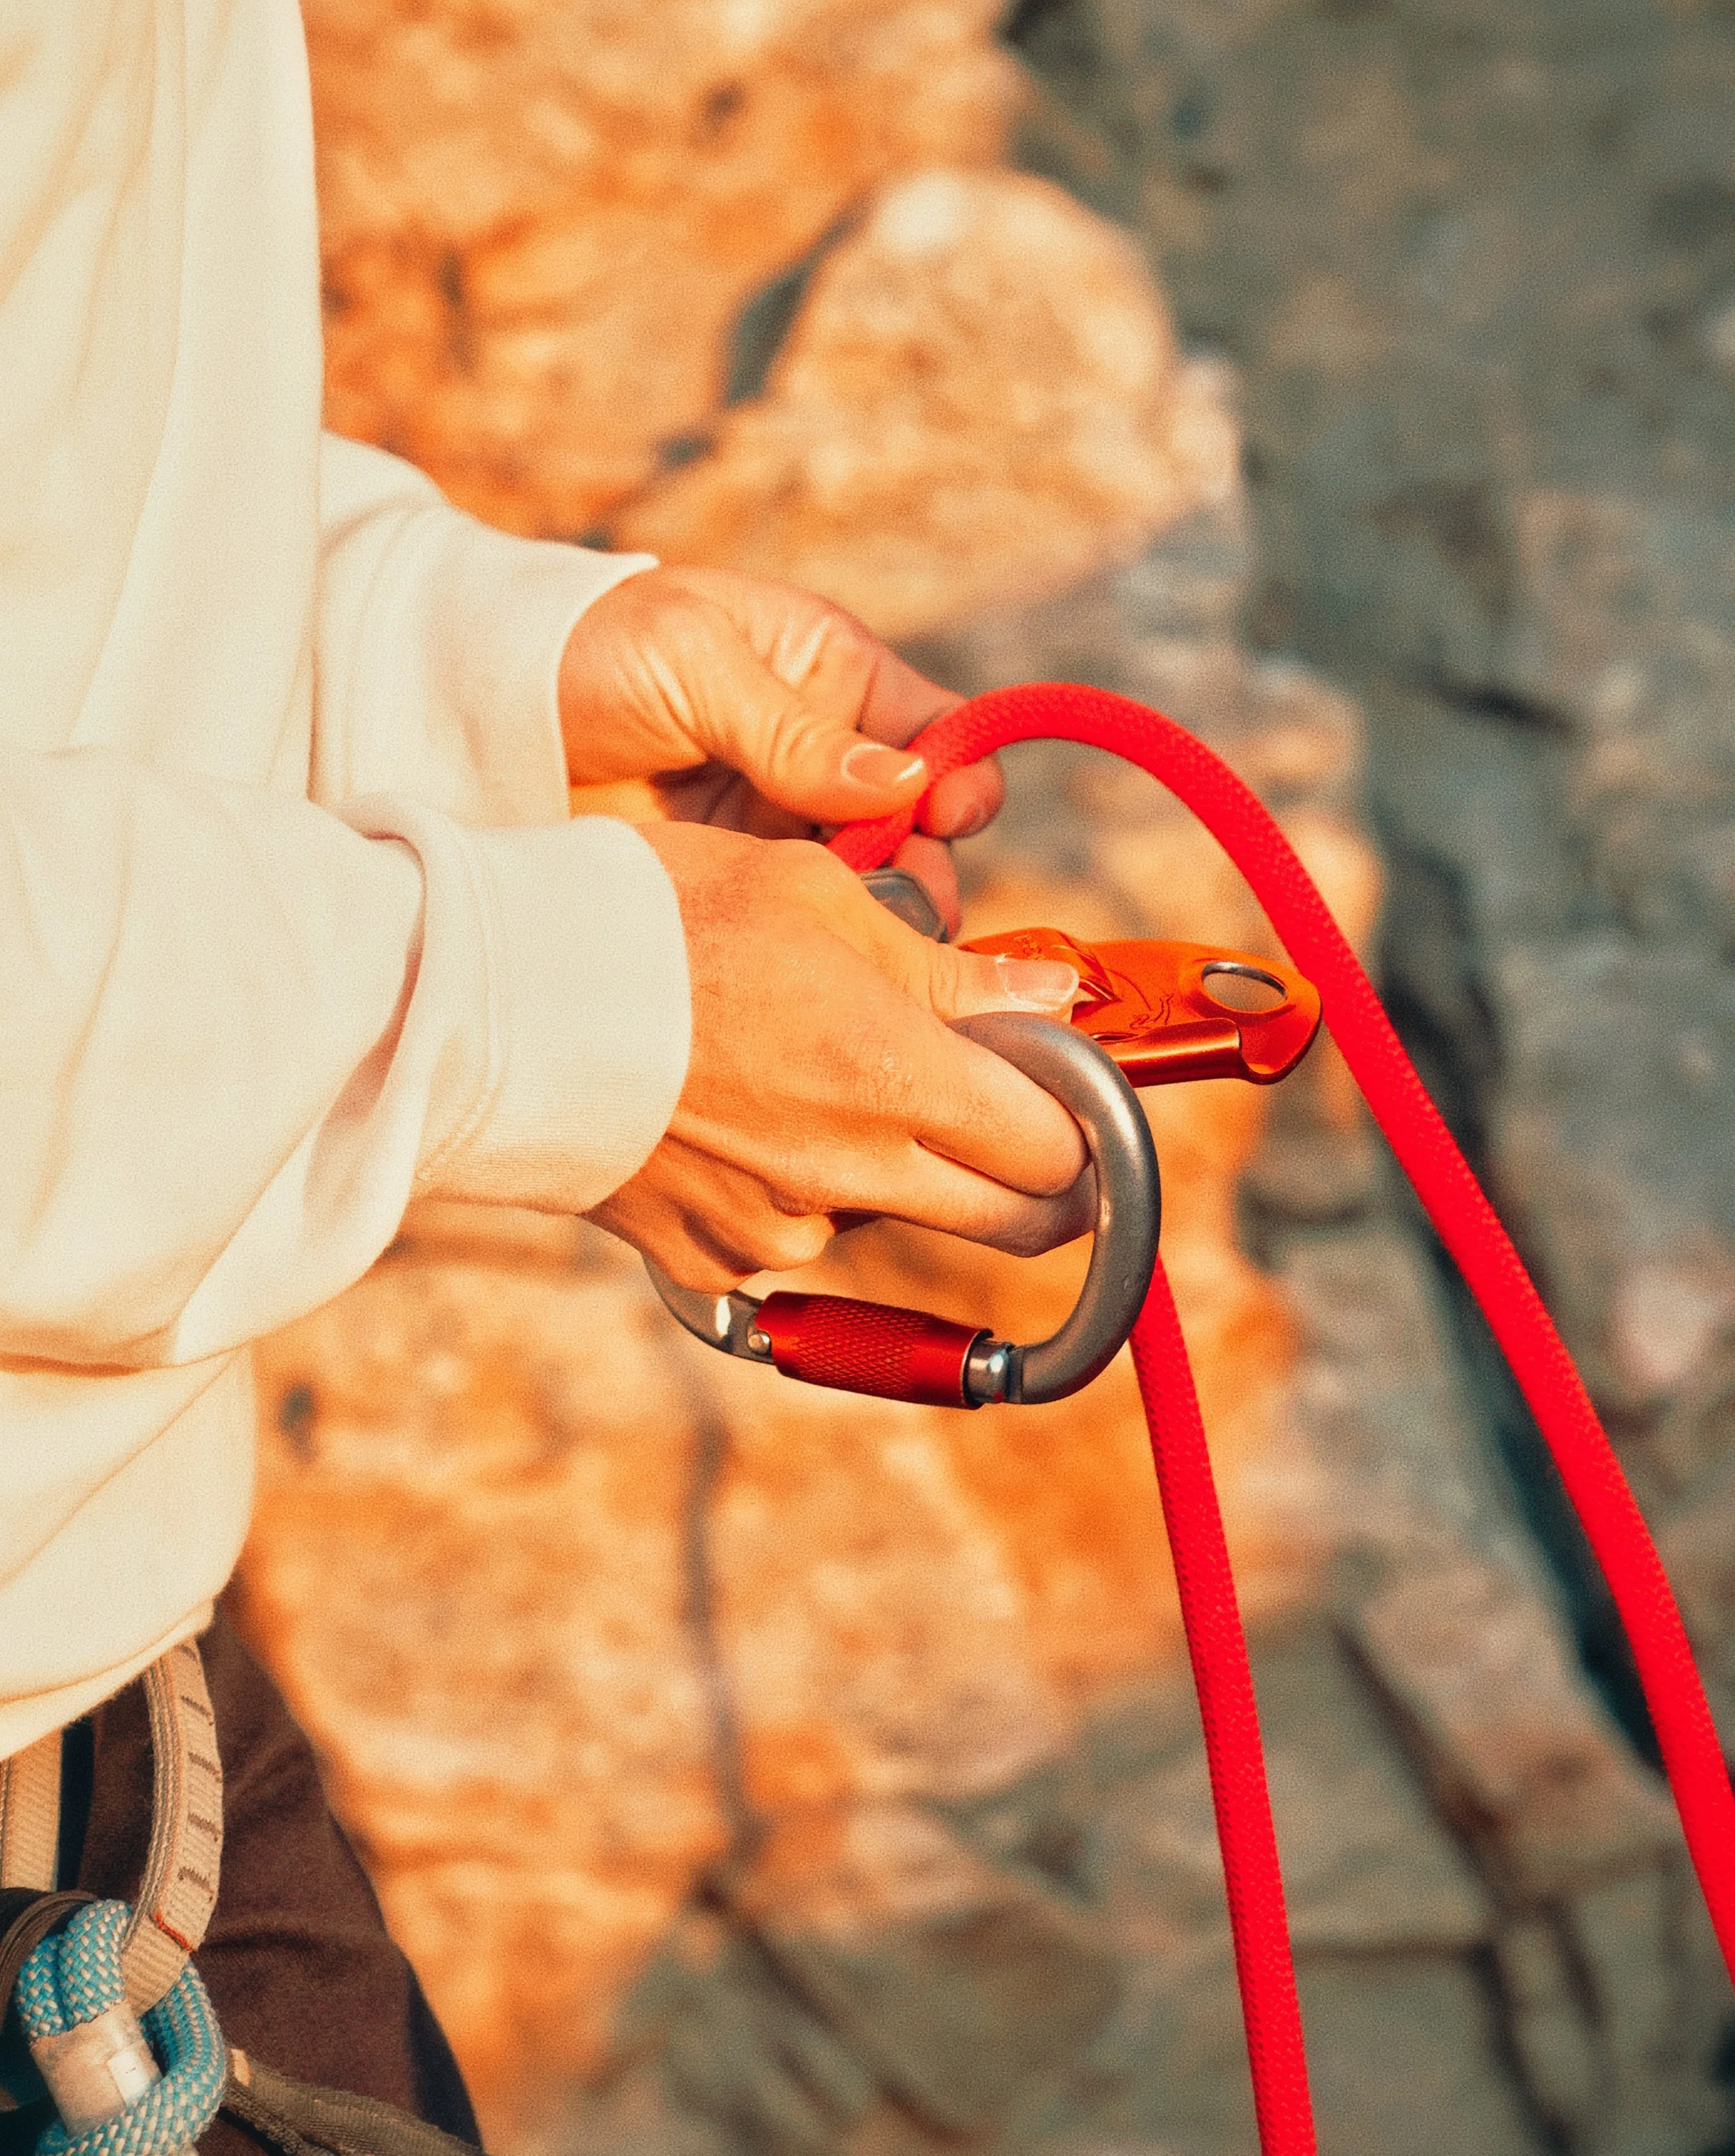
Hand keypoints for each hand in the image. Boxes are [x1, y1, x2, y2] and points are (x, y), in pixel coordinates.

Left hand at [558, 565, 998, 933]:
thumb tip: (905, 783)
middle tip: (907, 904)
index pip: (938, 730)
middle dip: (926, 866)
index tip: (945, 818)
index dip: (958, 778)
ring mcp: (783, 820)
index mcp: (832, 673)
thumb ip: (794, 730)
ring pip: (873, 882)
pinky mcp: (741, 879)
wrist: (477, 714)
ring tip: (860, 943)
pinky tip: (815, 962)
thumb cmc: (587, 652)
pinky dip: (824, 942)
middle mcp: (824, 751)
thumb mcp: (691, 663)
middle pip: (920, 824)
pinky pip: (808, 917)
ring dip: (879, 916)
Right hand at [590, 823, 1091, 1290]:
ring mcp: (775, 1230)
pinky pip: (790, 1236)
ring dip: (891, 1166)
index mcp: (890, 1074)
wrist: (483, 998)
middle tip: (1016, 1116)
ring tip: (809, 1072)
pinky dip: (790, 1188)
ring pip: (889, 1217)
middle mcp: (847, 1174)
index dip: (1085, 1123)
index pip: (1057, 1147)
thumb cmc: (650, 916)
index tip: (1075, 1093)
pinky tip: (733, 1114)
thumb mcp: (814, 896)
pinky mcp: (709, 1259)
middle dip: (1038, 1178)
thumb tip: (1054, 1001)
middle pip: (1010, 1219)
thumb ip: (949, 972)